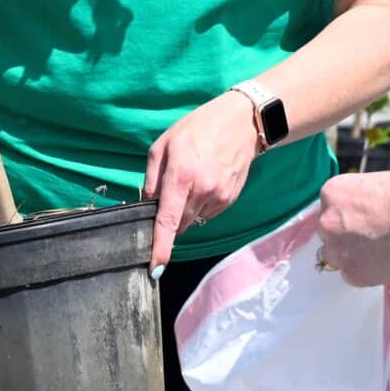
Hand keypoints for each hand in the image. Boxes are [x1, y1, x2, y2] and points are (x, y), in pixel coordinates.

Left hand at [143, 90, 260, 269]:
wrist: (241, 123)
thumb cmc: (198, 128)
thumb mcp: (165, 143)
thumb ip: (152, 176)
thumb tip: (148, 203)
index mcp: (181, 176)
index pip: (168, 220)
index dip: (161, 246)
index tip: (155, 267)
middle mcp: (202, 191)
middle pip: (179, 223)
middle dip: (170, 216)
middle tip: (172, 189)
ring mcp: (219, 197)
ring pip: (193, 219)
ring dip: (186, 209)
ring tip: (193, 178)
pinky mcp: (230, 200)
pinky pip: (207, 214)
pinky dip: (200, 205)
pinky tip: (205, 182)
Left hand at [314, 167, 389, 286]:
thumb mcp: (382, 181)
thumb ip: (365, 196)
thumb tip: (369, 205)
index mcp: (332, 192)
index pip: (331, 205)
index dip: (349, 212)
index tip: (364, 217)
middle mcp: (327, 221)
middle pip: (330, 230)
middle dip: (347, 233)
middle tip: (373, 234)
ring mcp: (338, 250)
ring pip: (337, 255)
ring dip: (352, 254)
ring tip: (380, 251)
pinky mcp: (352, 274)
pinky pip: (353, 274)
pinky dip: (366, 271)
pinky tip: (386, 262)